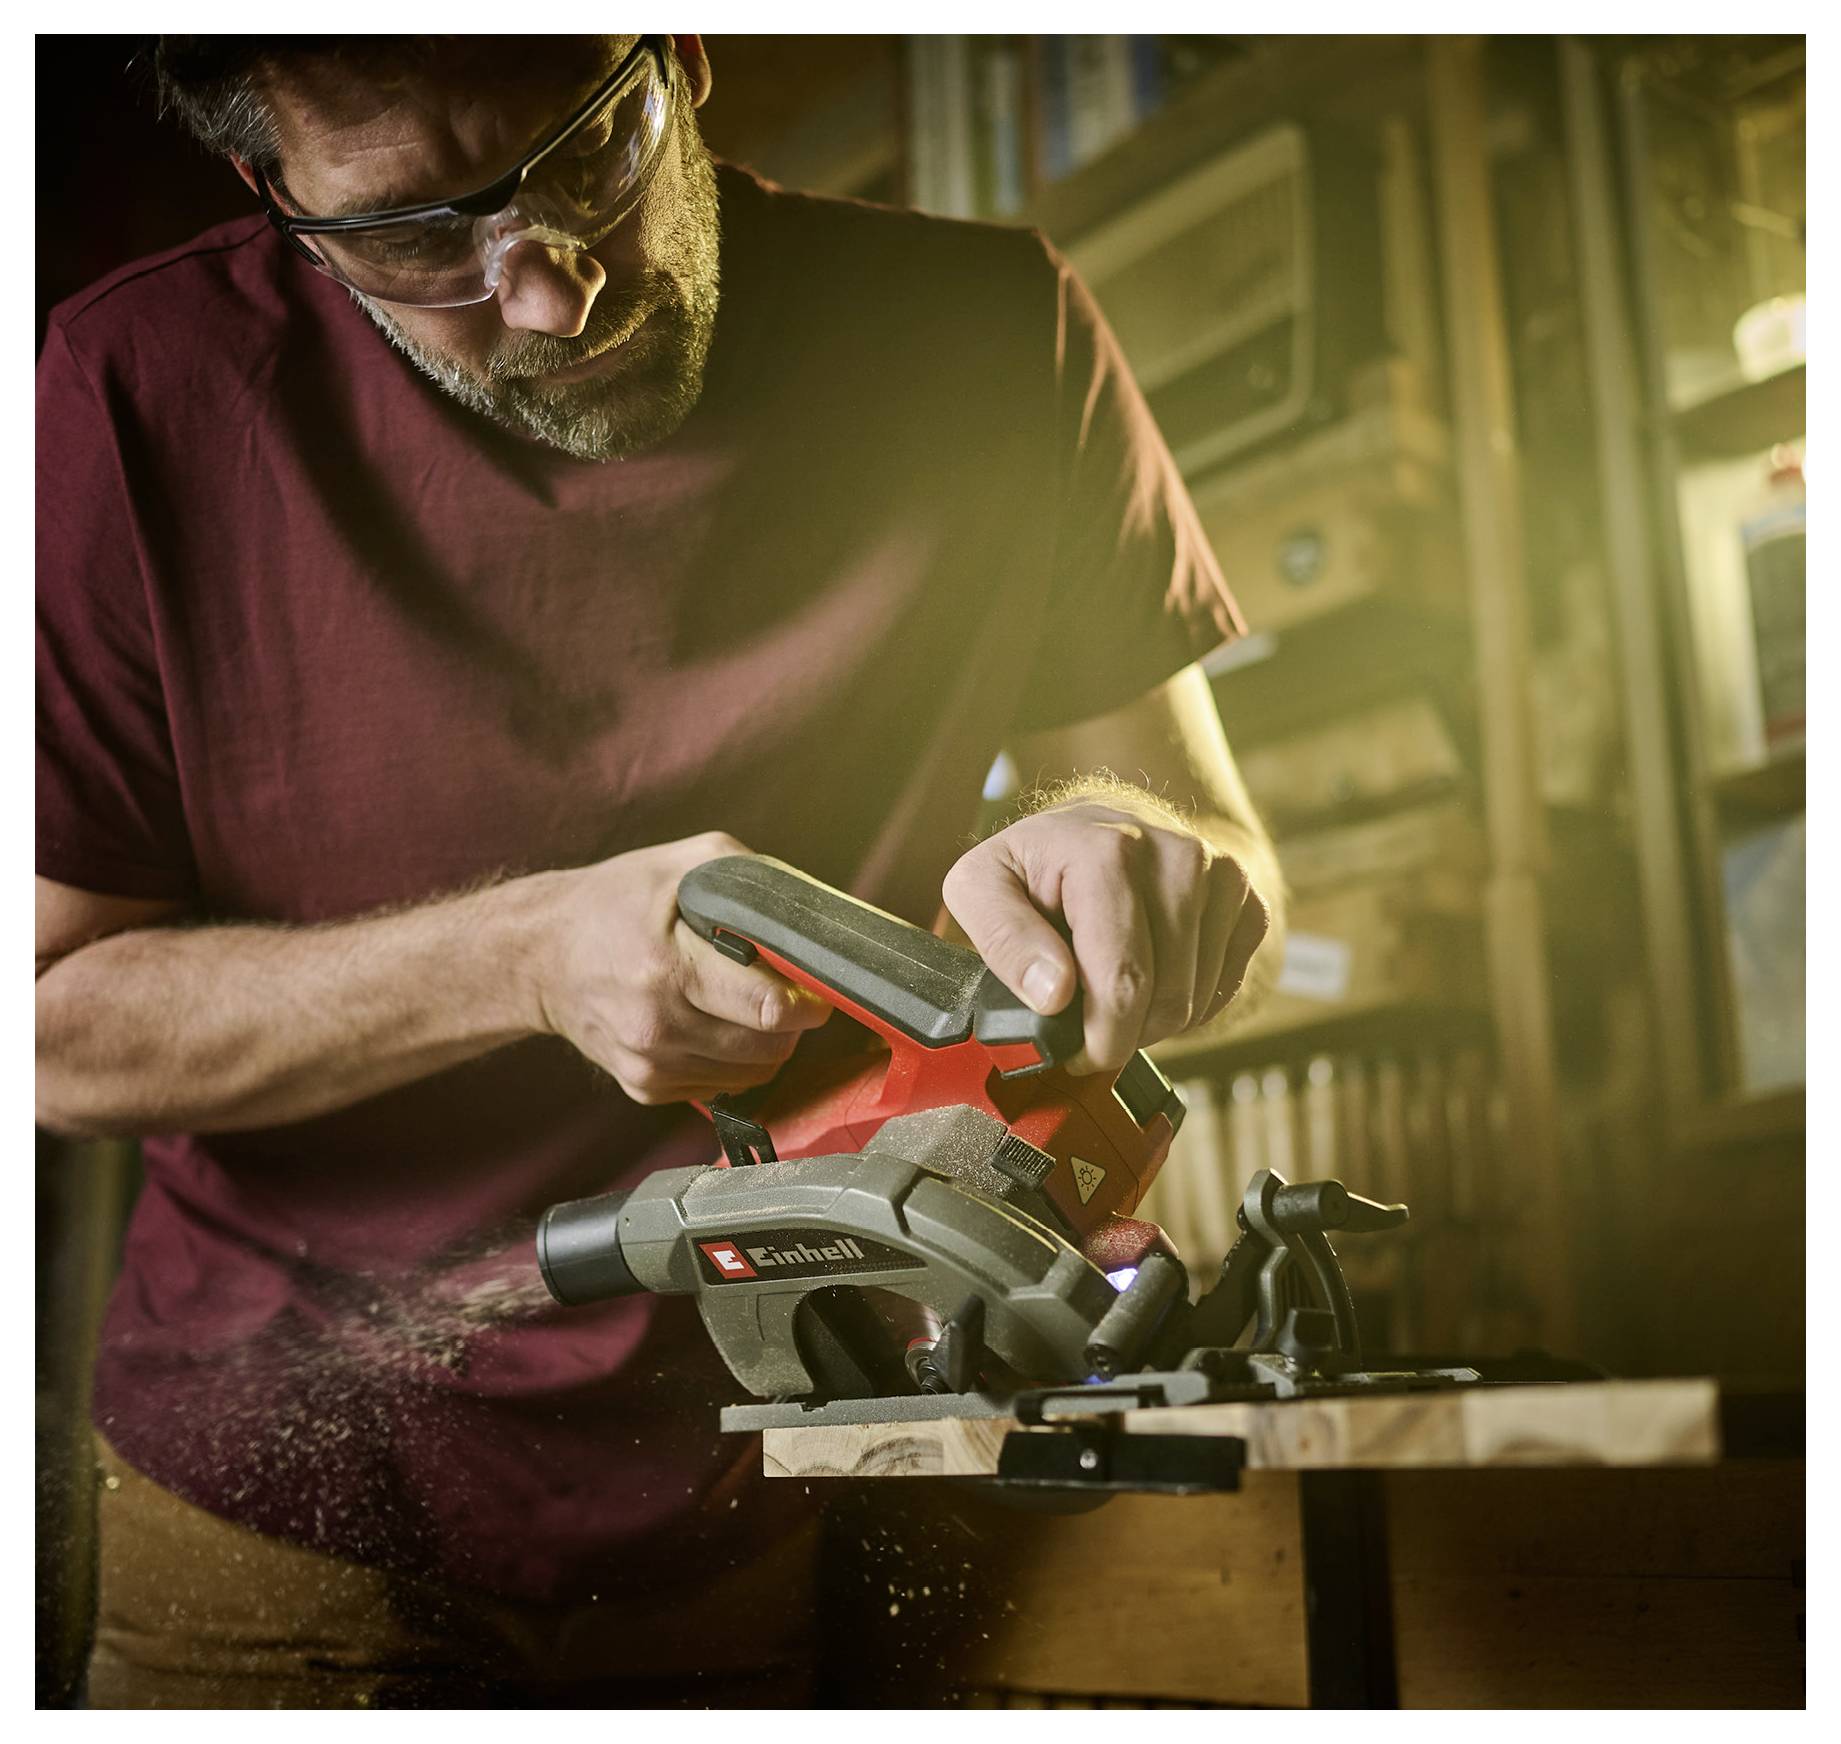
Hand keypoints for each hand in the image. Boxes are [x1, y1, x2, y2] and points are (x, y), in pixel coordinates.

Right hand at [536, 832, 831, 1104]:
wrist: (539, 956)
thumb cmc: (613, 903)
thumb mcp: (680, 866)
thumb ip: (750, 883)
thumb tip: (809, 918)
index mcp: (668, 970)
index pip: (769, 1009)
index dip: (807, 1002)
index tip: (816, 990)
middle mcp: (656, 1027)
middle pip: (769, 1049)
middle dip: (791, 1023)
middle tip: (784, 994)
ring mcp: (648, 1065)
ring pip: (751, 1074)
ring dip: (764, 1044)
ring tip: (744, 1005)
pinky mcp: (643, 1087)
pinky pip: (719, 1087)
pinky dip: (731, 1061)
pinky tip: (711, 1025)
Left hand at [942, 794, 1269, 1075]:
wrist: (1102, 823)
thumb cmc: (1038, 862)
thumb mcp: (981, 887)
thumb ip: (1002, 939)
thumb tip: (1052, 993)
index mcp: (1108, 852)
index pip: (1122, 979)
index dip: (1100, 1040)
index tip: (1074, 1055)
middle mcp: (1177, 856)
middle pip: (1166, 999)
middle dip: (1123, 1034)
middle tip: (1086, 1024)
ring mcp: (1222, 877)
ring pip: (1196, 1002)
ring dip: (1152, 1021)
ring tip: (1112, 992)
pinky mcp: (1248, 901)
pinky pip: (1225, 991)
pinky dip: (1187, 1004)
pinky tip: (1152, 979)